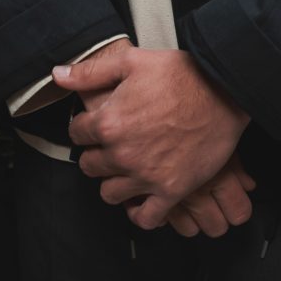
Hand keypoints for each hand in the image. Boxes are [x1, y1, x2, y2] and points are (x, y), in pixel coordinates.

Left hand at [59, 44, 249, 231]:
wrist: (223, 91)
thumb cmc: (179, 74)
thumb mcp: (130, 62)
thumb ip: (89, 72)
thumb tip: (57, 75)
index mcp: (108, 123)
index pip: (76, 133)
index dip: (84, 127)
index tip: (95, 125)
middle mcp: (122, 154)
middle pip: (90, 166)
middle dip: (96, 155)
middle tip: (111, 147)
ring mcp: (146, 176)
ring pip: (110, 194)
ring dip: (113, 182)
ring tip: (124, 170)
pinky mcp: (171, 191)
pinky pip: (145, 218)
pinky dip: (139, 213)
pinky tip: (140, 200)